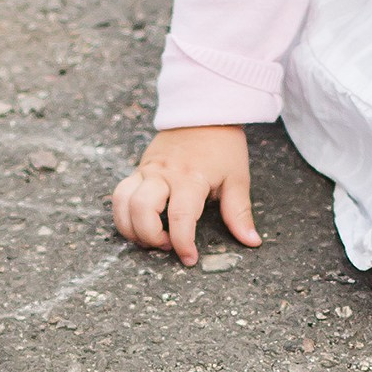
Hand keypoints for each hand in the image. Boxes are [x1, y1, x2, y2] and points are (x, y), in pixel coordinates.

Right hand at [111, 124, 258, 264]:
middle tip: (168, 245)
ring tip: (150, 238)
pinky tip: (138, 224)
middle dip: (151, 236)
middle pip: (141, 210)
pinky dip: (123, 213)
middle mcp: (163, 174)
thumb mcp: (237, 178)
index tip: (190, 259)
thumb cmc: (223, 146)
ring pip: (123, 202)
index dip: (182, 244)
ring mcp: (147, 170)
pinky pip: (120, 193)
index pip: (180, 217)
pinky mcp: (138, 169)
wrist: (203, 112)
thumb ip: (239, 213)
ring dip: (131, 228)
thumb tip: (251, 242)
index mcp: (191, 178)